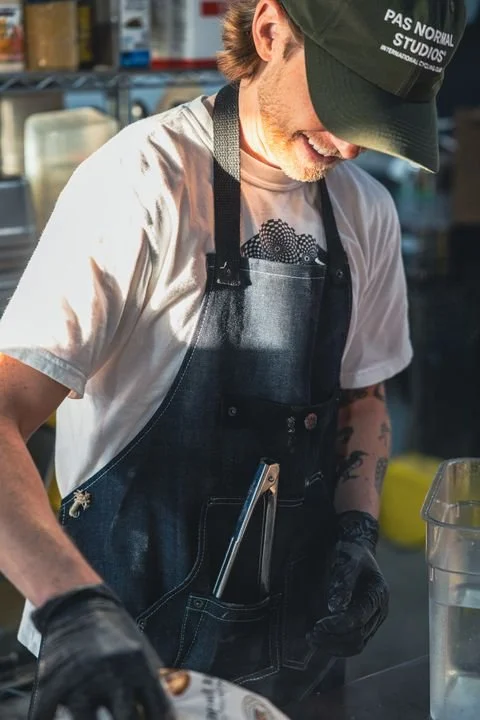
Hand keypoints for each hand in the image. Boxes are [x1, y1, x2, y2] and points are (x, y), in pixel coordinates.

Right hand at [29, 584, 175, 719]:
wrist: (78, 605)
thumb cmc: (114, 632)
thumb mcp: (141, 651)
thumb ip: (153, 683)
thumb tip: (168, 716)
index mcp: (137, 665)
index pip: (157, 709)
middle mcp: (111, 672)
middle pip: (126, 719)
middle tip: (125, 718)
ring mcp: (80, 680)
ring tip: (98, 717)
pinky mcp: (51, 684)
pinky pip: (48, 717)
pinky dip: (53, 718)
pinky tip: (60, 718)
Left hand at [307, 511, 388, 656]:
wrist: (357, 553)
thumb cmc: (351, 553)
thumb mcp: (348, 560)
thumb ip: (343, 582)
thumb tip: (335, 608)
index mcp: (378, 594)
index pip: (359, 618)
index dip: (338, 625)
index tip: (317, 625)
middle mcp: (379, 611)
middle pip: (358, 636)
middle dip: (333, 638)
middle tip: (311, 635)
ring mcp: (373, 621)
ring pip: (356, 645)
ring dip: (333, 646)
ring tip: (311, 639)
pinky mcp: (365, 626)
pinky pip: (353, 644)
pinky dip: (336, 646)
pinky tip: (319, 640)